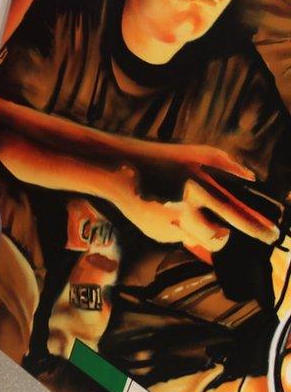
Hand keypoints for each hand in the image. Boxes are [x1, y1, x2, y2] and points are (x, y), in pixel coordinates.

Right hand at [112, 161, 278, 263]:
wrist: (119, 170)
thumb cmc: (162, 158)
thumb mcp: (199, 152)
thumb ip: (229, 165)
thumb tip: (251, 179)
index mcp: (200, 190)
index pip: (238, 215)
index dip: (258, 228)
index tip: (273, 236)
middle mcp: (185, 212)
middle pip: (217, 238)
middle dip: (224, 237)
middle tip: (224, 231)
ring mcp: (168, 226)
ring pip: (196, 238)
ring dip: (198, 230)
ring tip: (185, 212)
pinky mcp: (156, 233)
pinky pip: (176, 235)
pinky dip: (176, 226)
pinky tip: (163, 210)